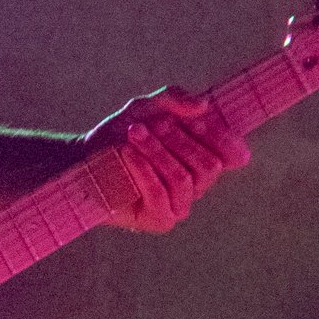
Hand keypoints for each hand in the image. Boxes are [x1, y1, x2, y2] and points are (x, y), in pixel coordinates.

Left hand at [83, 86, 248, 231]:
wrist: (85, 158)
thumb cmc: (120, 134)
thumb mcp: (146, 107)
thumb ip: (173, 99)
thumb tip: (202, 105)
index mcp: (204, 157)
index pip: (232, 153)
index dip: (221, 137)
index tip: (196, 120)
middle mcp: (197, 183)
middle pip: (209, 165)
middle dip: (180, 141)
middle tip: (152, 126)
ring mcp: (180, 204)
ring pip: (184, 178)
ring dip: (158, 152)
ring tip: (134, 135)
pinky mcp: (160, 220)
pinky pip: (161, 194)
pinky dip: (144, 170)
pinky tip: (128, 154)